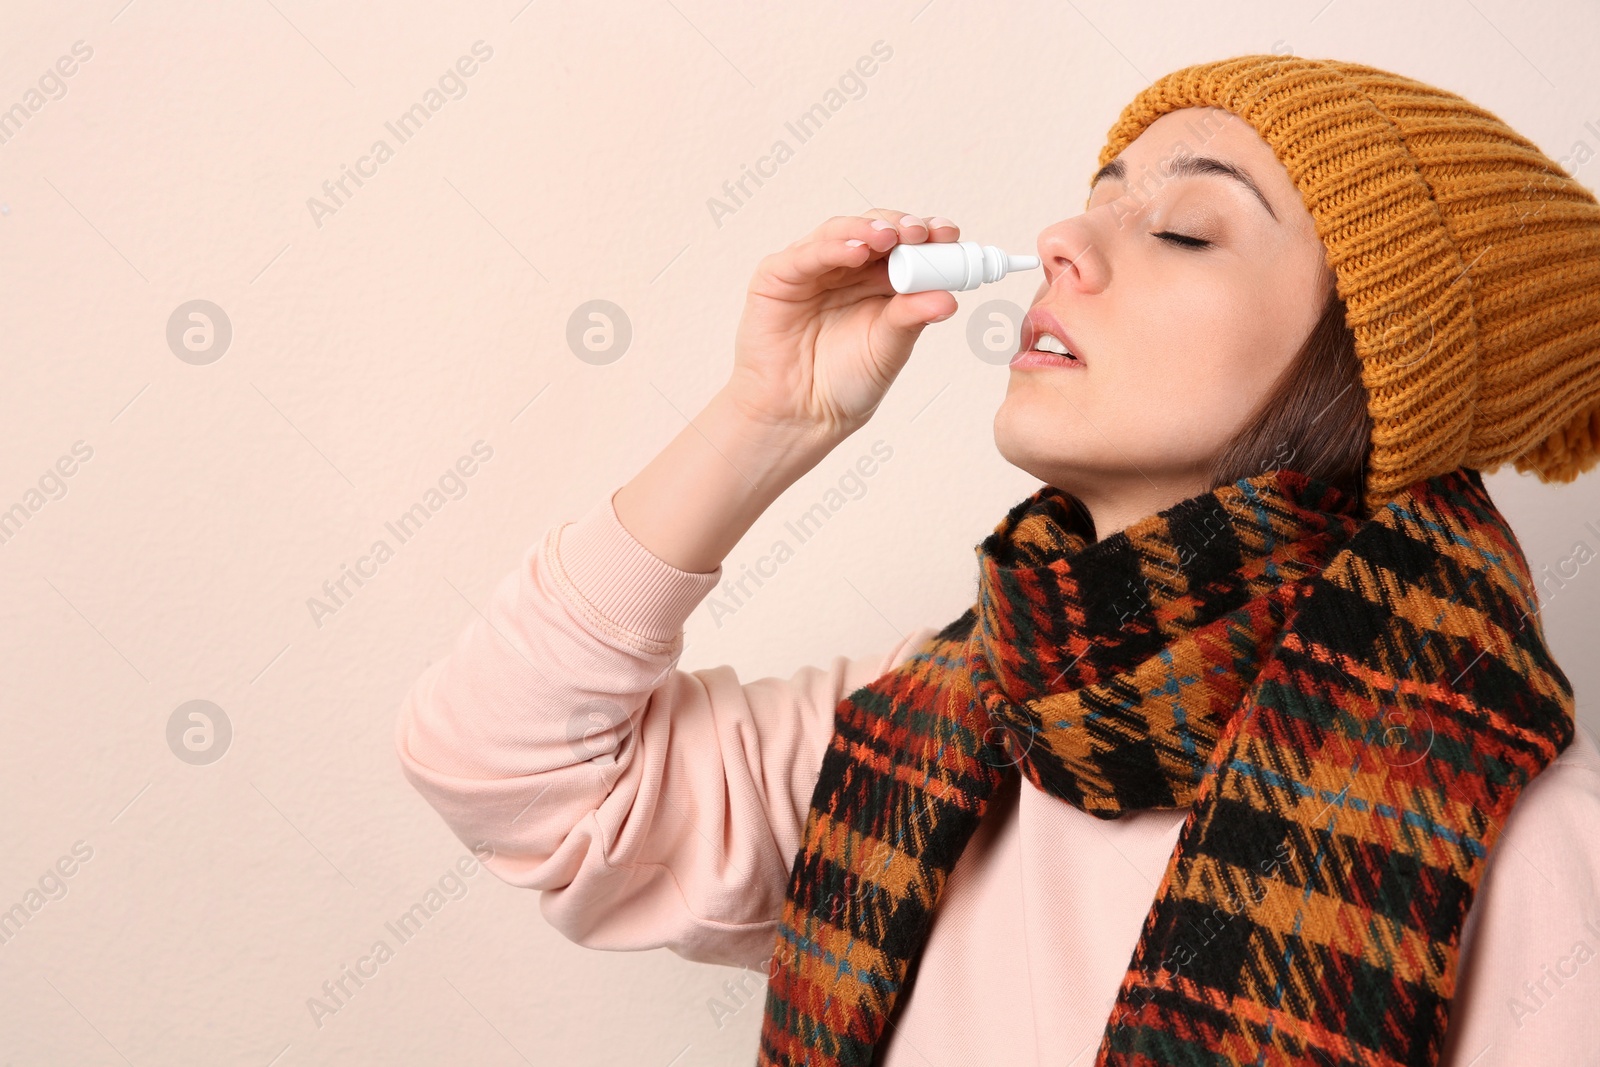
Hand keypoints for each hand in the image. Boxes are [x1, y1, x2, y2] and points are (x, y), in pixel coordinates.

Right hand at [726, 210, 959, 443]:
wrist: (802, 414)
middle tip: (920, 232)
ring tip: (889, 237)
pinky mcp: (777, 276)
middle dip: (900, 226)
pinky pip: (805, 255)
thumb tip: (948, 299)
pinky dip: (832, 248)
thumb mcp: (888, 348)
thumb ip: (911, 318)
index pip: (906, 246)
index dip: (927, 235)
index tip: (949, 235)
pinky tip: (856, 250)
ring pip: (840, 232)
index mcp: (879, 281)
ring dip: (867, 229)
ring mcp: (812, 268)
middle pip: (875, 230)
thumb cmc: (845, 382)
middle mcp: (847, 268)